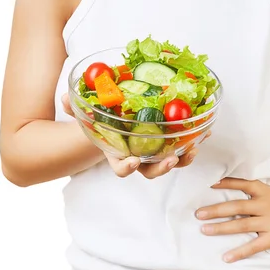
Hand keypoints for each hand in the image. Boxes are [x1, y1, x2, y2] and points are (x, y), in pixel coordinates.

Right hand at [62, 93, 206, 179]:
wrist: (117, 122)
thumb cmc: (103, 122)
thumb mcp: (89, 115)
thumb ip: (76, 108)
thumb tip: (66, 98)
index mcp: (118, 154)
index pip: (121, 167)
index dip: (126, 168)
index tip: (132, 163)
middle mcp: (138, 157)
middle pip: (150, 171)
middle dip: (161, 168)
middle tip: (171, 159)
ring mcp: (154, 152)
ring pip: (169, 161)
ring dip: (183, 158)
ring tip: (193, 148)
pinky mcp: (168, 143)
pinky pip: (182, 147)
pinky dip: (192, 142)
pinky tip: (203, 132)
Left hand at [195, 177, 269, 262]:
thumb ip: (253, 189)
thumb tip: (228, 182)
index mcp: (262, 190)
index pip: (240, 183)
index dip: (224, 183)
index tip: (208, 183)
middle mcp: (264, 204)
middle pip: (236, 205)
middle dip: (216, 209)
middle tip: (199, 213)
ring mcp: (269, 221)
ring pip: (242, 224)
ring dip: (222, 228)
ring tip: (205, 230)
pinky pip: (254, 245)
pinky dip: (239, 252)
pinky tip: (226, 257)